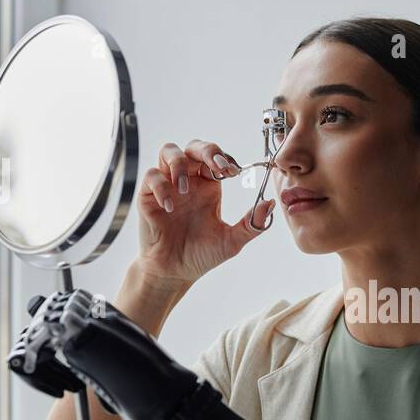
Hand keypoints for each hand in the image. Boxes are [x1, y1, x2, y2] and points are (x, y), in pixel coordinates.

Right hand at [134, 140, 274, 289]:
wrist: (174, 273)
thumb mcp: (232, 241)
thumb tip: (271, 204)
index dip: (225, 158)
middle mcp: (189, 181)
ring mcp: (168, 185)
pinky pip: (151, 176)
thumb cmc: (200, 255)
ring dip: (179, 164)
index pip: (217, 157)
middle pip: (194, 146)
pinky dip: (161, 187)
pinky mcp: (148, 195)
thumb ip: (252, 223)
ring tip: (185, 189)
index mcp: (209, 186)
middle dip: (207, 150)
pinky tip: (170, 208)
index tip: (234, 172)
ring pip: (169, 151)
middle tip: (218, 167)